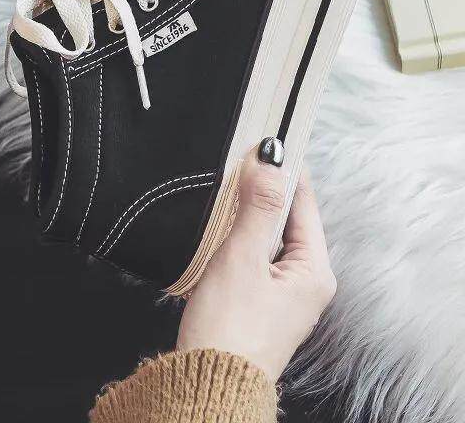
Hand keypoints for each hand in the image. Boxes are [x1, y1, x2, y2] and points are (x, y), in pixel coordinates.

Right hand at [176, 149, 335, 381]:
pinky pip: (256, 253)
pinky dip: (242, 234)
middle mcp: (305, 281)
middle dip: (267, 188)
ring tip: (233, 183)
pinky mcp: (260, 300)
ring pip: (270, 235)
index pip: (304, 203)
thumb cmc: (229, 329)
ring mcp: (284, 293)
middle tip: (245, 157)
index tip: (271, 139)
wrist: (209, 381)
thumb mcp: (242, 258)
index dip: (287, 169)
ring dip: (252, 211)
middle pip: (289, 218)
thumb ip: (257, 207)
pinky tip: (223, 224)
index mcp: (313, 271)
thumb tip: (271, 161)